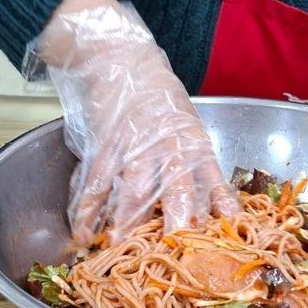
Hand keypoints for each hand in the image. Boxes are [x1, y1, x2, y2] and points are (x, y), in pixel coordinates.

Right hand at [33, 0, 238, 244]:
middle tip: (175, 248)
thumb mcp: (190, 128)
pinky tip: (83, 231)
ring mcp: (134, 145)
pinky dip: (87, 208)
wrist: (123, 59)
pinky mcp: (104, 144)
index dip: (218, 210)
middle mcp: (168, 146)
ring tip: (120, 247)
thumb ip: (199, 167)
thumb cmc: (163, 100)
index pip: (212, 181)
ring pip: (132, 188)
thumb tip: (216, 212)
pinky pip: (96, 182)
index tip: (224, 237)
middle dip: (175, 219)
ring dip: (126, 220)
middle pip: (174, 187)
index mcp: (194, 143)